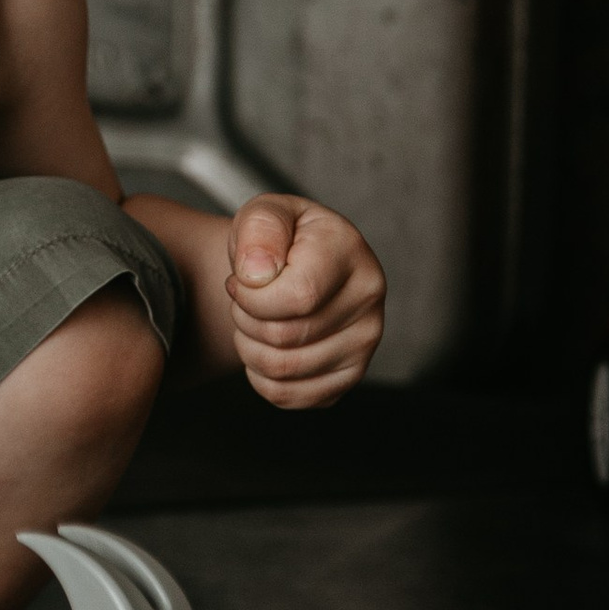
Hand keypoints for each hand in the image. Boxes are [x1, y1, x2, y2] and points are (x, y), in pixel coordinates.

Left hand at [223, 194, 385, 409]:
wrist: (291, 265)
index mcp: (350, 251)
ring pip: (283, 370)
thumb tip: (258, 273)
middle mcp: (369, 298)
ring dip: (249, 347)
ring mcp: (365, 341)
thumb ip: (259, 230)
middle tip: (243, 300)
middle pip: (285, 337)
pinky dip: (260, 377)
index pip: (298, 297)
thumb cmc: (275, 239)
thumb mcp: (262, 214)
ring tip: (254, 319)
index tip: (239, 280)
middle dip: (245, 319)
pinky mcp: (350, 375)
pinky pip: (287, 395)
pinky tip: (265, 346)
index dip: (252, 296)